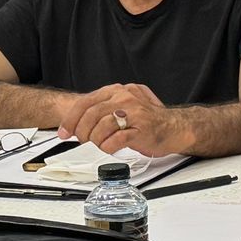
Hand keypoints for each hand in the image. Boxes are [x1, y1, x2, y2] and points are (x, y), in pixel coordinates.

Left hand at [59, 83, 175, 154]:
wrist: (175, 127)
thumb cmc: (148, 120)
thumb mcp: (123, 108)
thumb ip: (103, 112)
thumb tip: (78, 125)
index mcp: (117, 91)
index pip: (86, 102)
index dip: (71, 119)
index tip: (64, 132)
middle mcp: (124, 97)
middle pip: (91, 114)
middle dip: (81, 131)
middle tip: (82, 141)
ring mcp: (134, 112)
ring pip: (102, 126)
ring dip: (95, 140)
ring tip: (98, 145)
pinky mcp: (142, 128)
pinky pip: (118, 139)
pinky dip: (108, 146)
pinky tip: (109, 149)